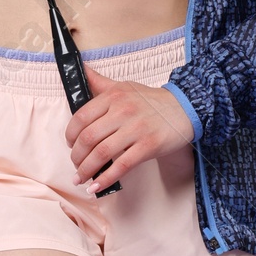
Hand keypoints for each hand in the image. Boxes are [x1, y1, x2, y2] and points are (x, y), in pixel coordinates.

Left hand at [65, 79, 193, 190]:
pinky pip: (122, 166)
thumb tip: (79, 70)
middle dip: (76, 156)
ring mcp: (136, 129)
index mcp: (113, 96)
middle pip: (88, 138)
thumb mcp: (124, 86)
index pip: (81, 117)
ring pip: (101, 153)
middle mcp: (123, 111)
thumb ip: (99, 83)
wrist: (185, 108)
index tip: (70, 144)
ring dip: (86, 170)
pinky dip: (105, 178)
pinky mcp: (149, 146)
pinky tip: (96, 186)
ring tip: (81, 178)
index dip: (70, 135)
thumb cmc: (151, 100)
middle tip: (75, 164)